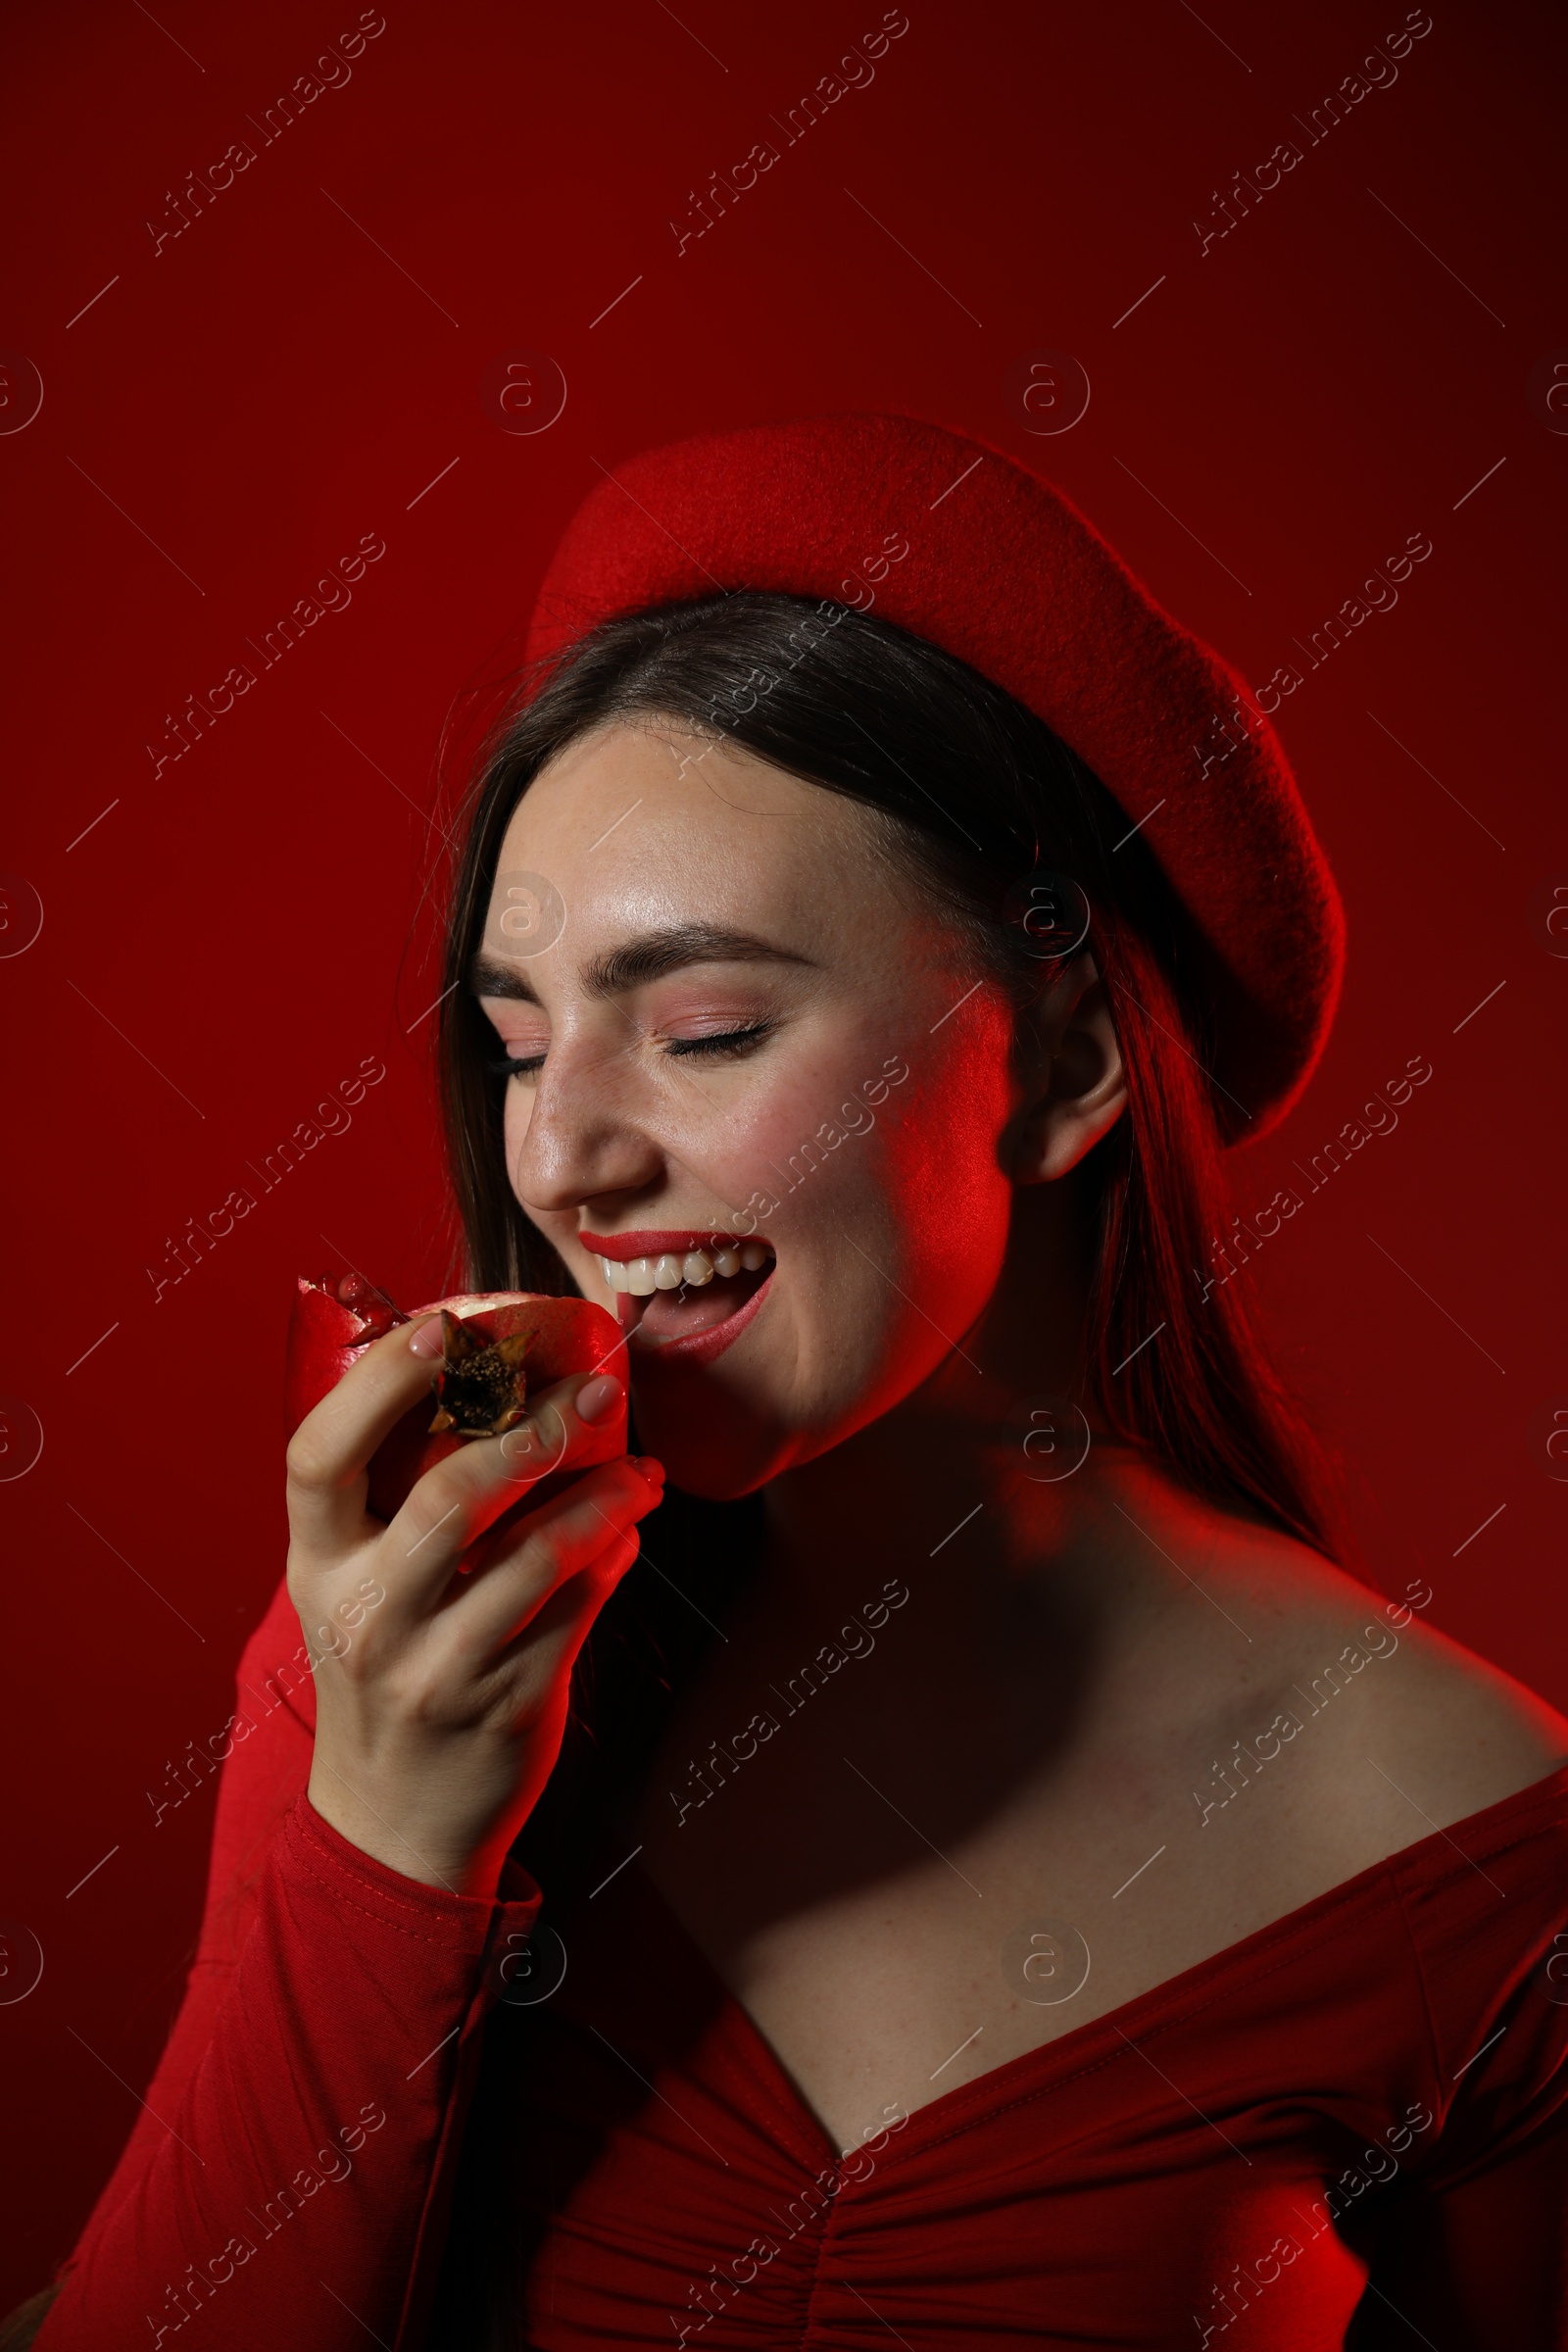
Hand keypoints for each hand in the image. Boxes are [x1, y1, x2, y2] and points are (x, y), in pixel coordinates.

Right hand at [285, 1311, 663, 1894]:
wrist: (393, 1825)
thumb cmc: (385, 1670)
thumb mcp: (355, 1588)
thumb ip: (392, 1502)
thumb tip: (491, 1379)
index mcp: (318, 1567)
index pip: (319, 1457)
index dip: (378, 1384)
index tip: (446, 1327)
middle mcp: (368, 1615)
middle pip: (450, 1498)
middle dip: (534, 1430)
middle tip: (595, 1388)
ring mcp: (437, 1667)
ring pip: (538, 1554)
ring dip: (605, 1493)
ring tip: (641, 1466)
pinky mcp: (506, 1705)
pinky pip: (579, 1607)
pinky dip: (615, 1553)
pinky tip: (631, 1526)